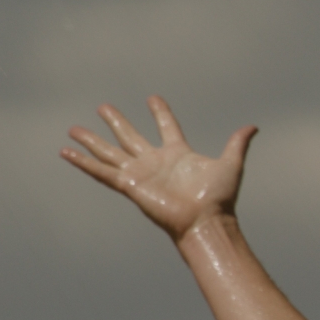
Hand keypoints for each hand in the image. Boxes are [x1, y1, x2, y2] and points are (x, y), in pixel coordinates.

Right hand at [61, 96, 257, 239]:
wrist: (205, 221)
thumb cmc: (219, 198)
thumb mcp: (231, 164)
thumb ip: (238, 143)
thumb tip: (253, 127)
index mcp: (178, 154)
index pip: (167, 127)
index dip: (160, 112)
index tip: (153, 98)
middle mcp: (156, 162)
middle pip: (131, 136)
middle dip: (117, 121)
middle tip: (103, 106)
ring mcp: (140, 174)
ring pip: (110, 152)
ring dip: (92, 140)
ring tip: (73, 128)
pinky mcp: (129, 186)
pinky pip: (102, 172)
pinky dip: (83, 163)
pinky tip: (66, 153)